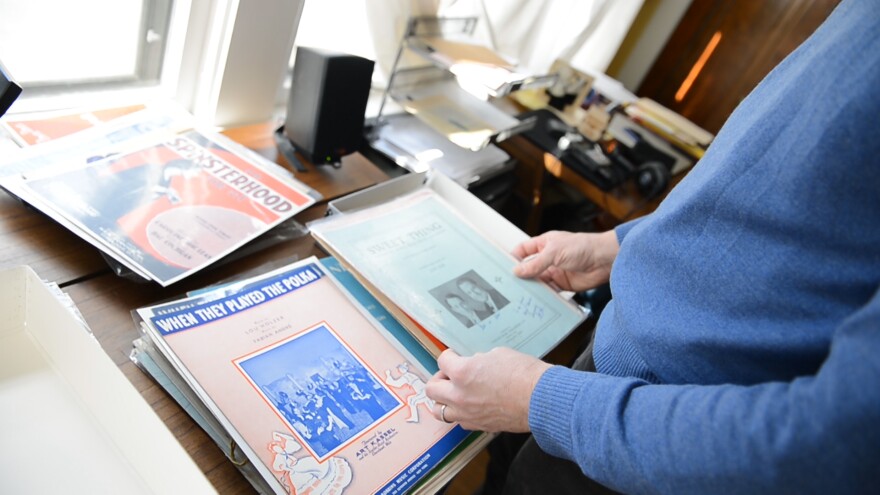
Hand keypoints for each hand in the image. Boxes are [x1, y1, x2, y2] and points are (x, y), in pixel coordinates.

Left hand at [425, 348, 550, 431]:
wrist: (541, 399)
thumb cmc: (524, 373)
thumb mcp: (498, 355)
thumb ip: (478, 361)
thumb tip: (473, 364)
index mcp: (462, 372)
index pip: (443, 361)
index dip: (450, 356)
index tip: (454, 356)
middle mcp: (459, 395)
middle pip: (432, 389)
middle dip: (439, 379)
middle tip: (450, 376)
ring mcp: (467, 413)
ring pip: (439, 411)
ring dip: (444, 400)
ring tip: (455, 394)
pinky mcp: (479, 426)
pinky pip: (459, 421)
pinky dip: (461, 414)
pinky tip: (471, 406)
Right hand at [512, 230, 618, 291]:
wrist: (604, 260)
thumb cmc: (582, 247)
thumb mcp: (554, 252)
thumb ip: (535, 263)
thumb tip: (518, 271)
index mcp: (544, 244)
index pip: (524, 251)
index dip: (513, 258)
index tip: (503, 268)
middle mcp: (548, 258)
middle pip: (529, 268)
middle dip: (520, 276)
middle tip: (508, 285)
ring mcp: (555, 271)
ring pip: (538, 281)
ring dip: (531, 288)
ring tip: (519, 296)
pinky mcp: (563, 284)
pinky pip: (549, 291)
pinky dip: (543, 296)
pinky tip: (536, 300)